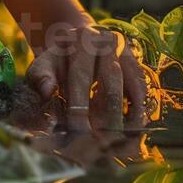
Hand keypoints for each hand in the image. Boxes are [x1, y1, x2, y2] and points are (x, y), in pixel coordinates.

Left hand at [26, 23, 149, 130]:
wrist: (77, 44)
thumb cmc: (56, 63)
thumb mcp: (43, 66)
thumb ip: (41, 78)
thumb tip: (47, 90)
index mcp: (80, 41)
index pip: (81, 77)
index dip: (80, 106)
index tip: (77, 131)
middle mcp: (107, 41)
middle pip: (111, 82)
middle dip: (108, 114)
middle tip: (104, 141)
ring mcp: (125, 50)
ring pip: (131, 84)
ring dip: (128, 113)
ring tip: (123, 138)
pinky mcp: (136, 61)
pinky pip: (141, 85)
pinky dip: (140, 106)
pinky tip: (136, 127)